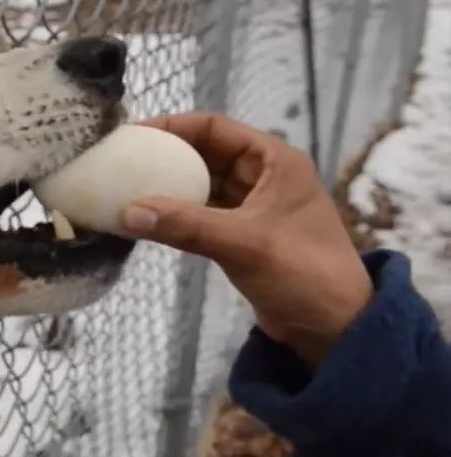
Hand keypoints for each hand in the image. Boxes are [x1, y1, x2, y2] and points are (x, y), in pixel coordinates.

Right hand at [121, 112, 372, 367]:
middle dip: (164, 157)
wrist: (336, 329)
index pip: (214, 128)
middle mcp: (263, 176)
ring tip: (124, 190)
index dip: (172, 127)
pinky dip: (176, 216)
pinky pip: (201, 215)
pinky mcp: (242, 236)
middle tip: (120, 163)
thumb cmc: (303, 273)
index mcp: (275, 161)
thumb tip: (128, 212)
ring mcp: (252, 207)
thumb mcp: (243, 244)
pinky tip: (146, 221)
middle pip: (204, 154)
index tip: (131, 136)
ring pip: (200, 185)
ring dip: (167, 188)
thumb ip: (186, 225)